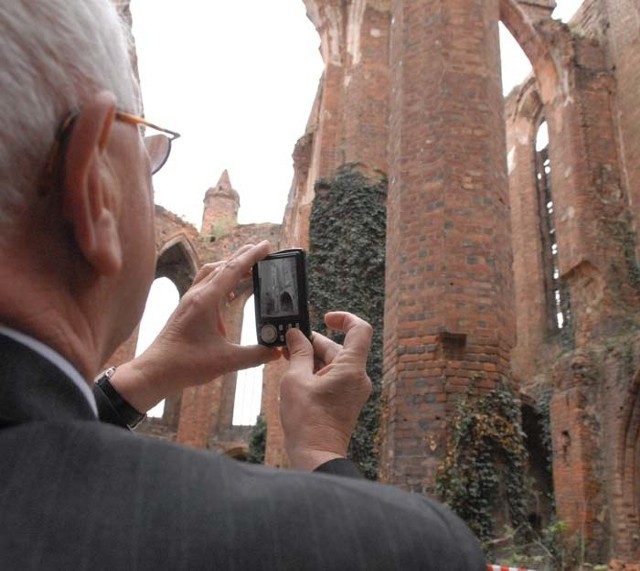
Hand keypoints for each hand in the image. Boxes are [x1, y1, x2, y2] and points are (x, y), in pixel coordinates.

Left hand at [110, 241, 279, 411]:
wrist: (155, 371)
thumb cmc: (185, 364)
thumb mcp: (226, 361)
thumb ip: (254, 355)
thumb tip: (276, 351)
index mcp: (206, 300)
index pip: (233, 270)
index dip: (251, 256)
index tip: (266, 245)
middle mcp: (197, 295)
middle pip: (222, 266)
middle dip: (243, 256)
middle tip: (262, 251)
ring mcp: (189, 300)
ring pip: (212, 273)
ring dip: (230, 267)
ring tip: (248, 270)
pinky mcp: (186, 308)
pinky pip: (205, 285)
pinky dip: (220, 281)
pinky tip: (229, 296)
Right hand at [280, 311, 372, 470]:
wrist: (316, 455)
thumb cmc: (307, 420)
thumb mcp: (296, 379)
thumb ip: (299, 353)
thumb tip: (296, 335)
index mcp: (351, 369)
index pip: (360, 330)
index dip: (344, 319)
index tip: (325, 318)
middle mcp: (358, 377)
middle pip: (339, 348)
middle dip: (314, 343)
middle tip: (289, 343)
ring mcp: (354, 390)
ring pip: (335, 363)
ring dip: (313, 358)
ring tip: (287, 359)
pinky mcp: (347, 400)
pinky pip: (334, 377)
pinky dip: (317, 372)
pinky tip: (296, 375)